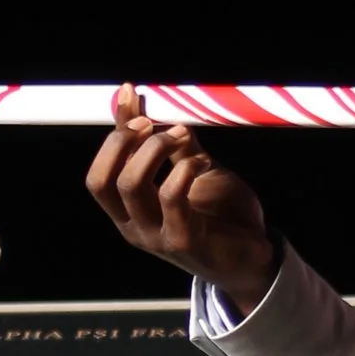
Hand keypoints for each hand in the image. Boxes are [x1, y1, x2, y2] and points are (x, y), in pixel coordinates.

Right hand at [85, 83, 279, 307]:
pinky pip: (171, 196)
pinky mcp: (184, 240)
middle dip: (123, 141)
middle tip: (153, 122)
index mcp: (129, 214)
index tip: (131, 96)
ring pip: (131, 185)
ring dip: (154, 149)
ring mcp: (156, 237)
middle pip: (103, 180)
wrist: (254, 259)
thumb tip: (151, 105)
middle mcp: (134, 228)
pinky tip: (204, 161)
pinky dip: (185, 168)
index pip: (99, 175)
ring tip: (183, 136)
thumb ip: (173, 147)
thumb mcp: (191, 172)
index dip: (112, 134)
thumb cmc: (222, 216)